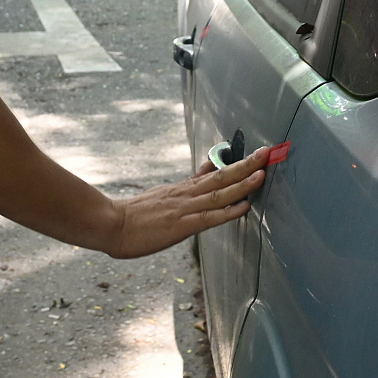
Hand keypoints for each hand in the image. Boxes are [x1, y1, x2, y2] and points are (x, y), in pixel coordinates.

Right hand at [102, 147, 269, 258]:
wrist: (110, 224)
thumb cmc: (133, 216)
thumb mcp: (161, 196)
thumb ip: (184, 187)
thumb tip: (203, 174)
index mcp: (182, 189)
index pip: (214, 173)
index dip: (237, 164)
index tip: (256, 154)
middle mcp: (186, 194)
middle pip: (221, 176)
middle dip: (246, 165)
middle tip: (267, 152)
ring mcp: (184, 208)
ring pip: (219, 193)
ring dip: (243, 183)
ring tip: (262, 173)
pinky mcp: (180, 225)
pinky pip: (209, 217)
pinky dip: (228, 211)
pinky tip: (244, 206)